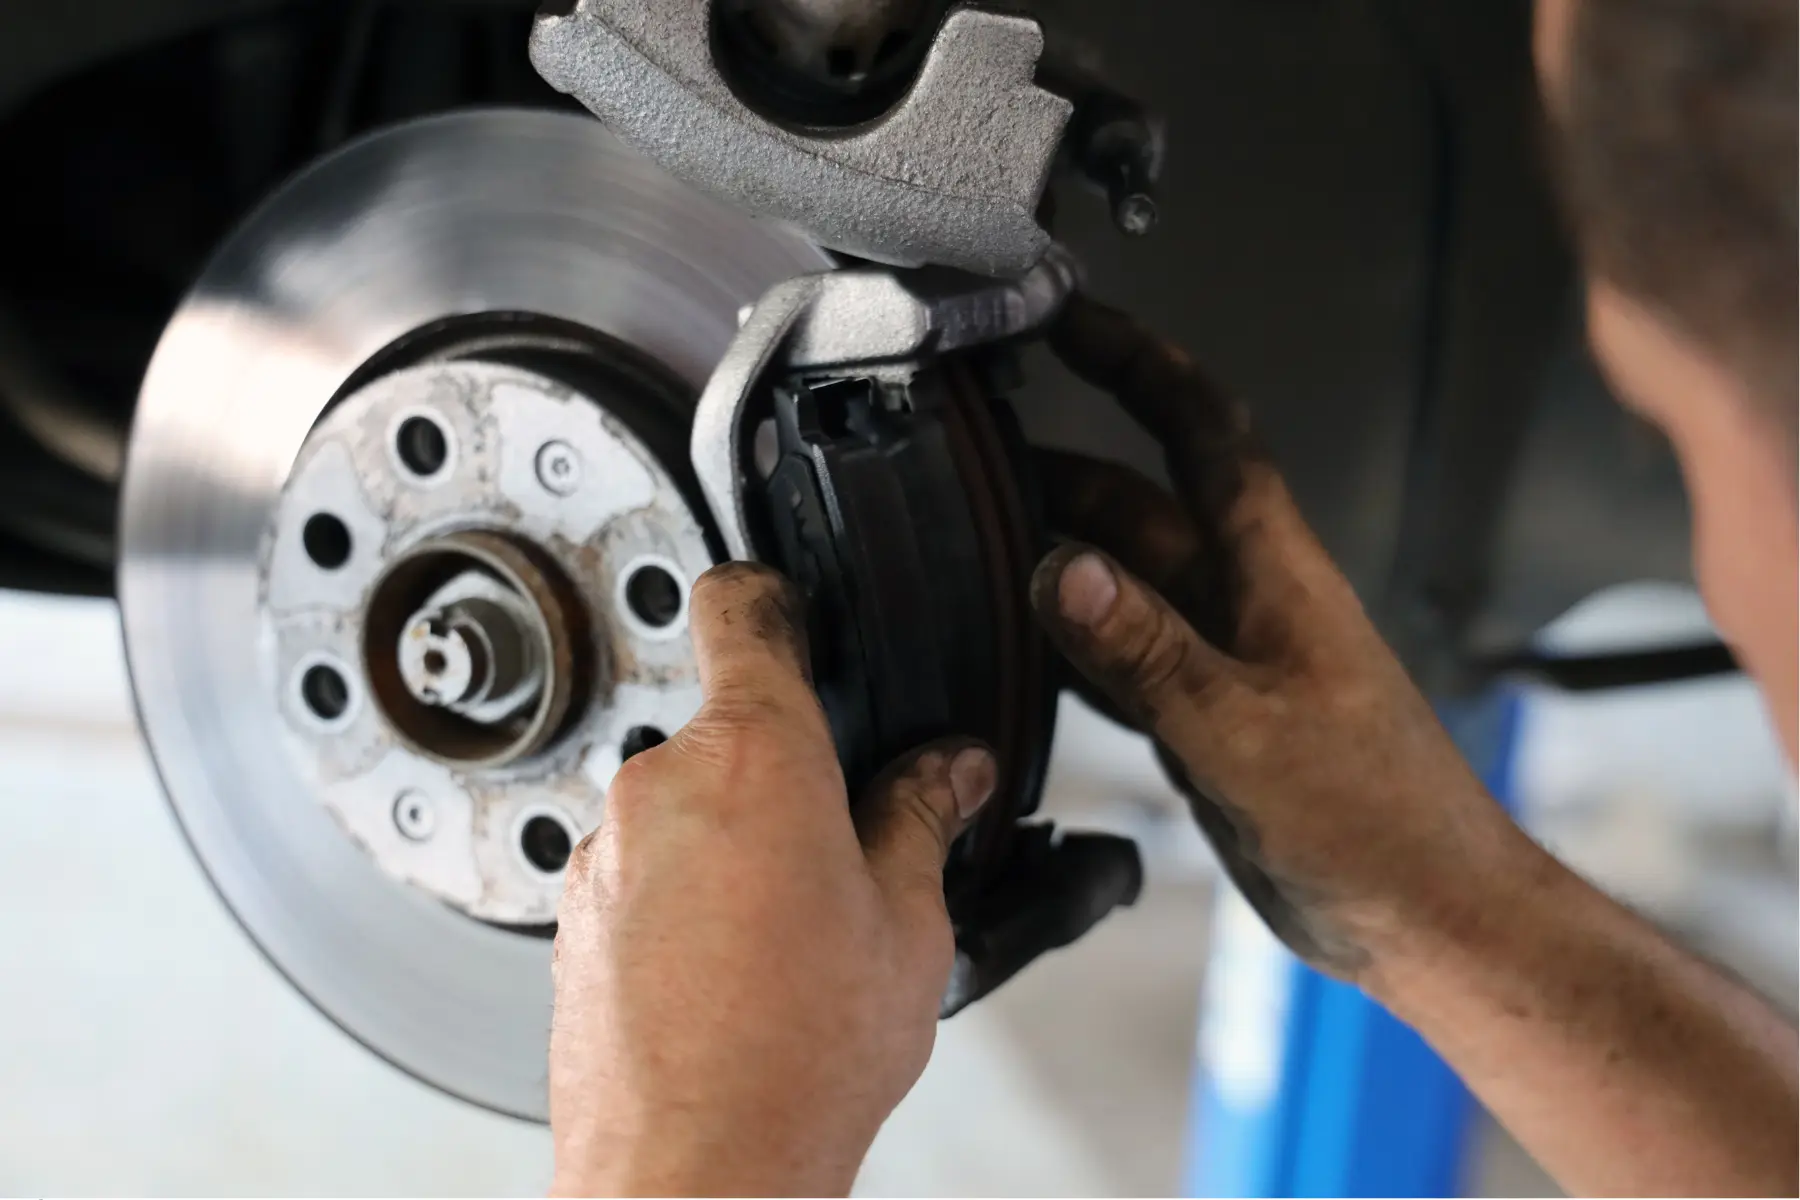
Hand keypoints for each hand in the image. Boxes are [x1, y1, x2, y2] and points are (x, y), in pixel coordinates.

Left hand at [549, 562, 996, 1196]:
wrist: (692, 1172)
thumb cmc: (797, 1059)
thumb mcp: (906, 926)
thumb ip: (921, 821)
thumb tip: (948, 773)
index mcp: (755, 755)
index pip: (743, 608)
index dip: (775, 597)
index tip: (793, 611)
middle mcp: (660, 785)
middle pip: (727, 729)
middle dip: (785, 771)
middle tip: (842, 849)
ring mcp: (606, 851)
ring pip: (684, 807)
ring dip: (732, 841)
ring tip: (786, 935)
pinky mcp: (574, 914)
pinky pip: (640, 868)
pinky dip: (682, 894)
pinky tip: (731, 969)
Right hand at [1029, 296, 1532, 989]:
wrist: (1428, 916)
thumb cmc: (1377, 822)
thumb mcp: (1246, 731)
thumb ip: (1149, 651)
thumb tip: (1061, 567)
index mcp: (1272, 571)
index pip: (1200, 430)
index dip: (1135, 361)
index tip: (1066, 315)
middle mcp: (1245, 599)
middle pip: (1139, 503)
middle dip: (1059, 468)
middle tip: (969, 456)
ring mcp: (1224, 660)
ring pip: (1125, 580)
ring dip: (1054, 555)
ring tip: (968, 543)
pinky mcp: (1209, 720)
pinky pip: (1124, 657)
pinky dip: (1071, 644)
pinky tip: (1019, 653)